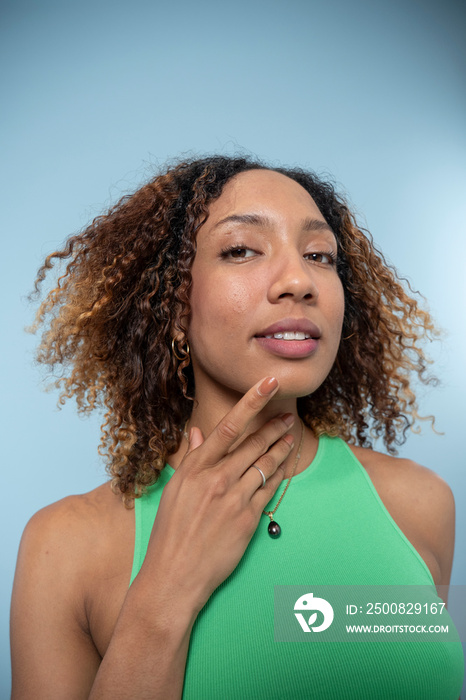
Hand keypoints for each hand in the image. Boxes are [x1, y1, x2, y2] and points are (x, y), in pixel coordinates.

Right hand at [138, 376, 293, 615]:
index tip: (268, 384)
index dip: (251, 401)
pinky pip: (270, 489)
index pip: (227, 426)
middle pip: (253, 444)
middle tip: (288, 415)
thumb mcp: (174, 490)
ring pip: (266, 464)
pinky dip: (279, 474)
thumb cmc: (170, 533)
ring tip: (292, 436)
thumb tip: (198, 431)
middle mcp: (215, 479)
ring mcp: (234, 499)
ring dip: (281, 448)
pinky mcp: (248, 519)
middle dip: (274, 426)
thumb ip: (191, 458)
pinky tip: (285, 465)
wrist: (174, 577)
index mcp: (194, 469)